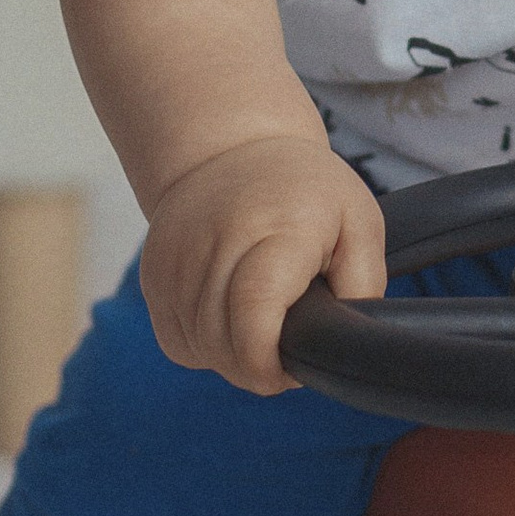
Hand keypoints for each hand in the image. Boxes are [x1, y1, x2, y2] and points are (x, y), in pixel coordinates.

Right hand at [138, 131, 388, 395]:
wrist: (229, 147)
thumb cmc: (304, 191)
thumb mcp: (359, 222)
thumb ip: (362, 284)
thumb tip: (345, 343)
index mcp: (277, 228)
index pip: (255, 308)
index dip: (268, 359)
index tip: (290, 368)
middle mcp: (215, 242)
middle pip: (223, 342)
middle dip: (258, 367)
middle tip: (286, 348)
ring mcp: (175, 260)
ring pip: (198, 348)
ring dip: (232, 358)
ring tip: (262, 327)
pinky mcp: (152, 275)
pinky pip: (177, 342)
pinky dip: (205, 346)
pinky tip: (229, 320)